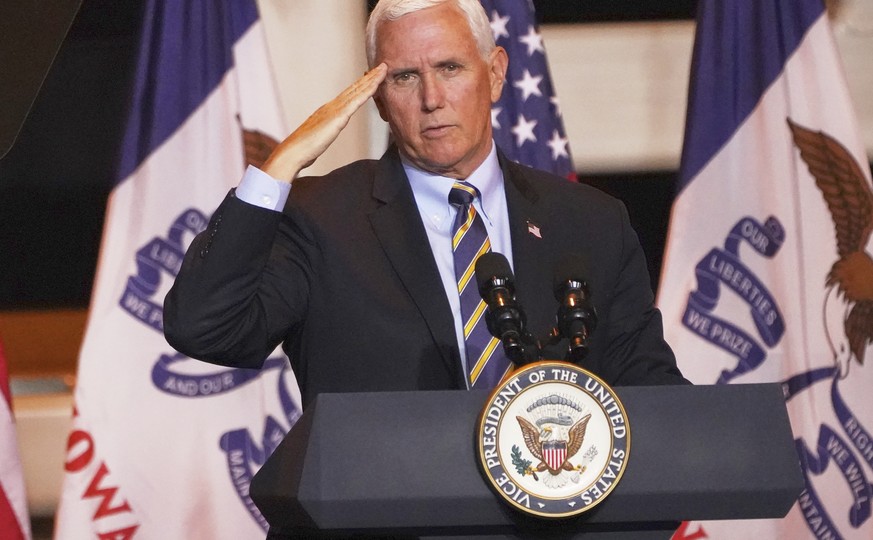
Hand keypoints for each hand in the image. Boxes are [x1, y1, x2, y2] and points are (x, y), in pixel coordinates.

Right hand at [262, 63, 387, 181]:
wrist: (293, 152)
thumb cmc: (303, 149)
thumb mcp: (318, 138)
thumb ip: (323, 132)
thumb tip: (323, 133)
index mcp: (327, 111)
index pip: (348, 95)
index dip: (361, 85)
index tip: (371, 77)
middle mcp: (331, 106)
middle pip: (354, 89)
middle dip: (369, 77)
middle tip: (382, 66)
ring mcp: (335, 110)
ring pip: (357, 91)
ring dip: (371, 79)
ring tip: (383, 69)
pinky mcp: (338, 117)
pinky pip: (356, 101)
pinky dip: (367, 91)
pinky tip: (376, 84)